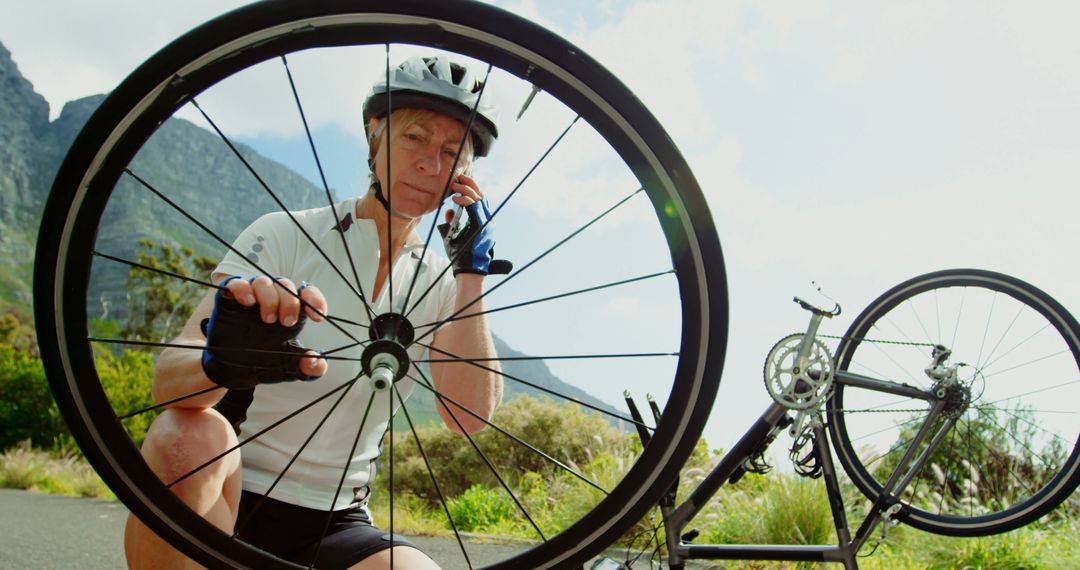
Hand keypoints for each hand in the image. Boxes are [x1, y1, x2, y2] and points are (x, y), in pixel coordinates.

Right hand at [201, 276, 327, 389]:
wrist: (231, 370)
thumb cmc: (263, 361)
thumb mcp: (288, 367)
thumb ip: (308, 368)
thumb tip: (318, 363)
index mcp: (289, 311)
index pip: (306, 293)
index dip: (315, 299)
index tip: (318, 317)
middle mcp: (272, 300)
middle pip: (285, 285)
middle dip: (290, 302)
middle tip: (287, 323)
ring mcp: (251, 298)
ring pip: (263, 282)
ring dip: (269, 297)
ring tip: (268, 319)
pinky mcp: (230, 300)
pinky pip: (237, 284)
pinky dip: (243, 289)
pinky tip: (248, 302)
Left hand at [437, 177, 512, 275]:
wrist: (468, 270)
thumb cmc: (461, 255)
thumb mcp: (455, 235)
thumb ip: (454, 222)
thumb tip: (449, 211)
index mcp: (483, 221)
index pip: (480, 199)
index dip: (471, 188)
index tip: (461, 181)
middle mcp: (488, 220)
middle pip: (481, 195)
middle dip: (470, 184)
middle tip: (458, 178)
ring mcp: (486, 223)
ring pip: (478, 199)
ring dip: (465, 190)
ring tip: (454, 186)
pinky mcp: (481, 225)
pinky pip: (474, 207)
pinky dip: (464, 200)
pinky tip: (455, 199)